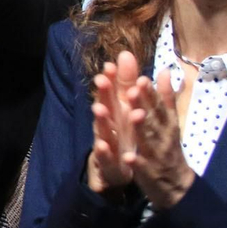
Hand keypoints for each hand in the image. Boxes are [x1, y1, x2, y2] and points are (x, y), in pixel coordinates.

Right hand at [87, 52, 140, 192]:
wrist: (113, 173)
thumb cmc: (121, 137)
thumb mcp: (125, 111)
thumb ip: (126, 85)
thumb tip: (127, 54)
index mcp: (119, 113)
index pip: (115, 94)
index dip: (113, 80)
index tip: (111, 64)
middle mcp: (110, 126)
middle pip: (107, 108)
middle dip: (104, 94)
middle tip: (101, 78)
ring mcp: (107, 144)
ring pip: (103, 131)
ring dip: (100, 120)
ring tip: (98, 108)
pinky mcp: (107, 164)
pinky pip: (105, 158)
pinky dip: (103, 153)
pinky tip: (102, 146)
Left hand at [123, 69, 194, 208]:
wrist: (178, 186)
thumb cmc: (169, 147)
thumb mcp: (170, 122)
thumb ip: (165, 97)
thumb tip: (165, 70)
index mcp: (166, 123)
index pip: (159, 104)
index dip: (151, 92)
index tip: (142, 77)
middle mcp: (163, 136)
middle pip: (153, 118)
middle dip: (144, 104)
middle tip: (134, 89)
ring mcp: (156, 154)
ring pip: (148, 139)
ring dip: (141, 128)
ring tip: (134, 115)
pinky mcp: (149, 172)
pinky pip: (142, 166)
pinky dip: (136, 161)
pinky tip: (127, 157)